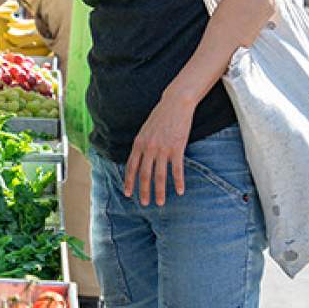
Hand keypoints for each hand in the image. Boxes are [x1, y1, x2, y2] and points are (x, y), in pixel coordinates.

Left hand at [123, 91, 195, 205]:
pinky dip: (178, 181)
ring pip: (159, 175)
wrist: (175, 104)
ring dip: (159, 191)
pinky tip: (180, 191)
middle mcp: (148, 148)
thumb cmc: (160, 117)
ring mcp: (162, 149)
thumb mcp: (145, 130)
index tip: (128, 193)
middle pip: (144, 174)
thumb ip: (141, 145)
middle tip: (144, 204)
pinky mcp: (177, 148)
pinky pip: (177, 169)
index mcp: (138, 143)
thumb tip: (138, 159)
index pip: (131, 166)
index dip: (128, 181)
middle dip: (143, 191)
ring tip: (160, 202)